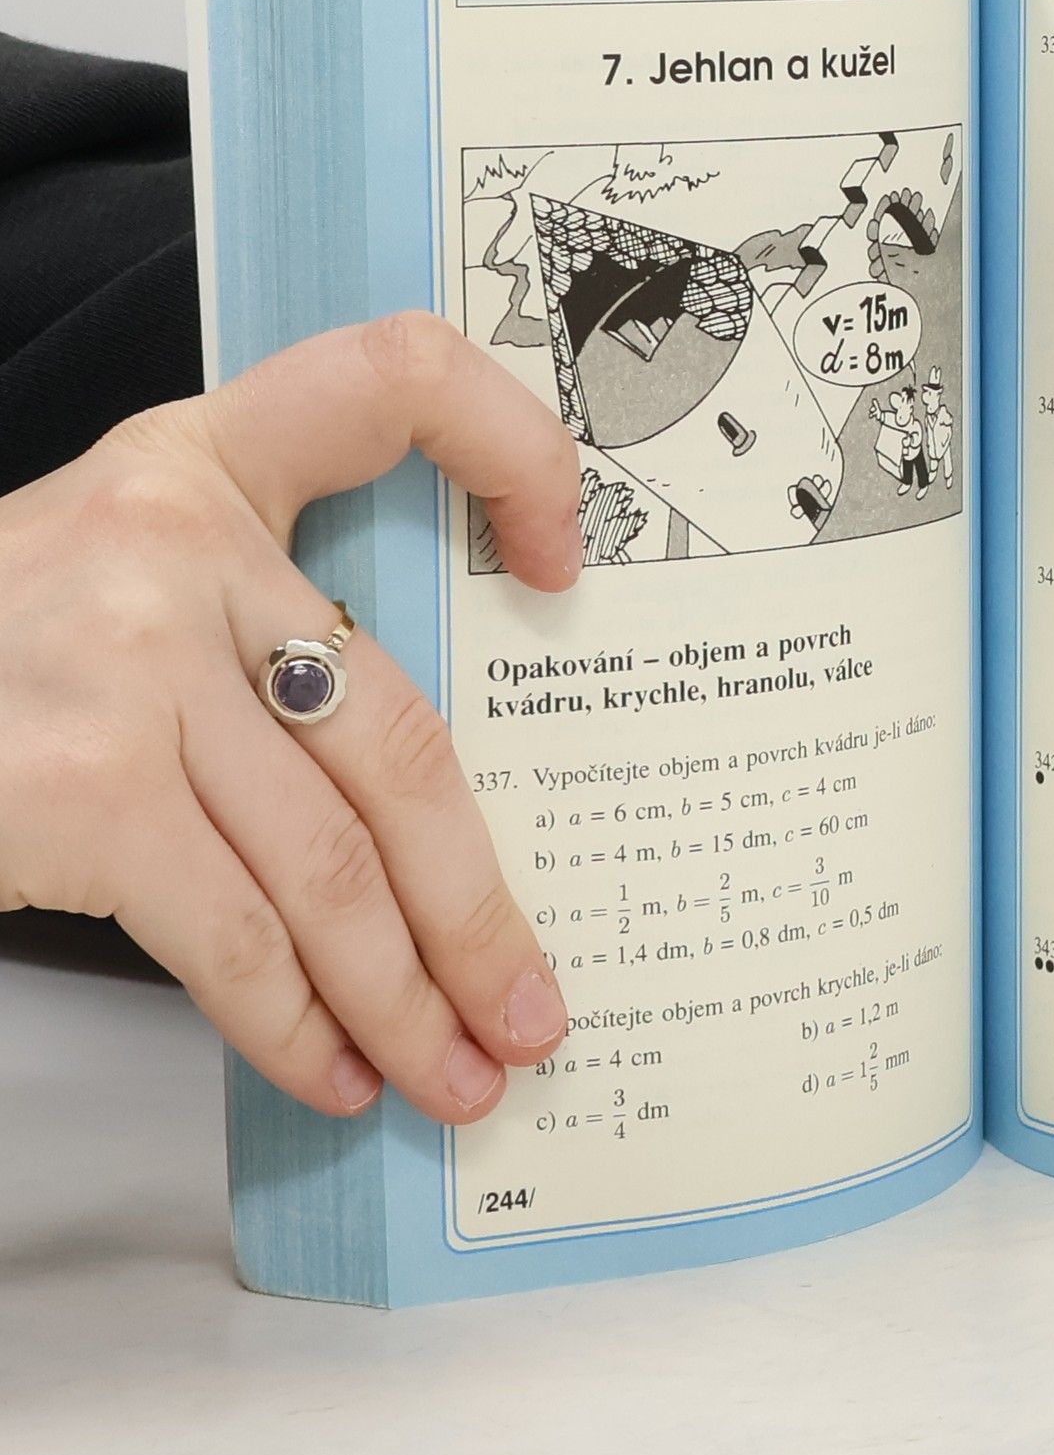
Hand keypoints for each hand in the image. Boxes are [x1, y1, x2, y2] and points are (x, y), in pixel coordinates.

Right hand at [0, 314, 582, 1120]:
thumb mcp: (110, 584)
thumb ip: (250, 639)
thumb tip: (414, 836)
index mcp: (201, 463)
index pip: (391, 378)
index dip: (511, 447)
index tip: (566, 562)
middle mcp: (173, 539)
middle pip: (397, 738)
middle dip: (476, 906)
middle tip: (531, 1008)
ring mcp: (128, 661)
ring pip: (334, 861)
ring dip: (404, 996)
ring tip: (455, 1075)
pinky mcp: (85, 786)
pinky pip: (239, 934)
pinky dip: (296, 1023)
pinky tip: (331, 1073)